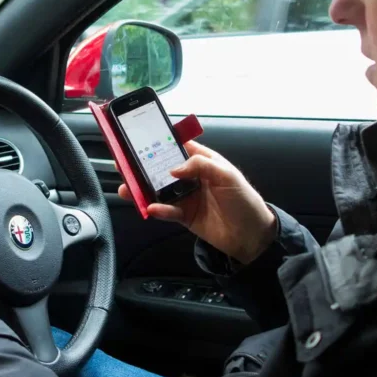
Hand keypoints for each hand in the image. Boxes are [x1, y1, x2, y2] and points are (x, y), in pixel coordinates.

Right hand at [119, 141, 275, 263]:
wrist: (252, 236)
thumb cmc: (244, 200)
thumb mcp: (227, 175)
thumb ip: (201, 165)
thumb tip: (173, 168)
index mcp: (203, 161)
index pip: (178, 147)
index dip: (160, 142)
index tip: (140, 140)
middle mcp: (192, 177)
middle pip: (162, 169)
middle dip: (143, 167)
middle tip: (125, 166)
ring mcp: (186, 197)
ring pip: (159, 191)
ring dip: (143, 190)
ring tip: (128, 189)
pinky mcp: (184, 216)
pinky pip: (166, 211)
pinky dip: (158, 210)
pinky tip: (151, 208)